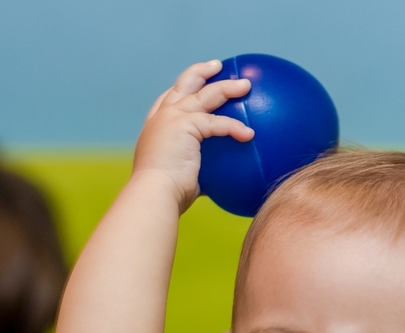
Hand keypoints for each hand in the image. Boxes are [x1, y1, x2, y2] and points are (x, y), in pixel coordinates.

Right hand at [133, 60, 253, 210]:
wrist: (154, 194)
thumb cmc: (165, 194)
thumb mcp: (179, 178)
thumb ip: (195, 172)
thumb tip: (215, 182)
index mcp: (156, 127)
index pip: (169, 99)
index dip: (183, 89)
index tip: (196, 85)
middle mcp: (162, 117)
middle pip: (185, 84)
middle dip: (201, 71)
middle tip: (217, 65)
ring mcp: (173, 117)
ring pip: (206, 94)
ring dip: (227, 87)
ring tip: (246, 85)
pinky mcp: (186, 125)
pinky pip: (218, 122)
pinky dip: (235, 128)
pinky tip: (250, 134)